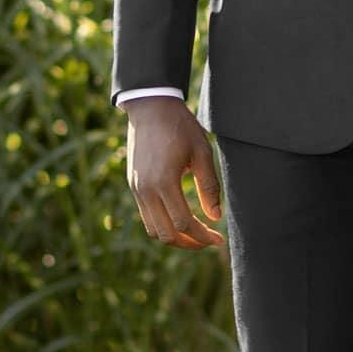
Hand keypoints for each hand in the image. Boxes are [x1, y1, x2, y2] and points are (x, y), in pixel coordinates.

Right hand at [123, 96, 224, 248]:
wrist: (151, 107)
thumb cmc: (180, 127)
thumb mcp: (202, 153)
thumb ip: (209, 186)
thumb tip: (215, 217)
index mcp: (164, 182)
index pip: (184, 223)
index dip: (203, 237)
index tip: (219, 239)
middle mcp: (146, 190)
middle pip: (166, 234)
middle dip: (189, 244)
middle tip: (209, 241)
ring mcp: (136, 188)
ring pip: (153, 229)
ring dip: (175, 237)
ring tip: (195, 235)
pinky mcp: (133, 185)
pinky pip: (147, 216)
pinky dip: (163, 224)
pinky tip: (180, 219)